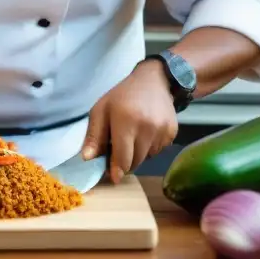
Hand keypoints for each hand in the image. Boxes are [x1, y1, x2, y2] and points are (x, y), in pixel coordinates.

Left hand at [80, 59, 178, 183]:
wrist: (153, 81)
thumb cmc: (122, 96)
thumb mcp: (101, 110)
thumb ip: (94, 135)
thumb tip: (87, 158)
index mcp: (125, 120)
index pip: (122, 158)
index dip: (116, 170)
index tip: (113, 177)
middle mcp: (147, 127)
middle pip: (135, 161)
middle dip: (124, 161)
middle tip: (118, 149)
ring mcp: (162, 131)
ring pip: (146, 158)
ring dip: (137, 154)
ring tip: (132, 136)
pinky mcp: (172, 133)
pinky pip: (158, 151)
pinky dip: (149, 148)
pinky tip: (145, 132)